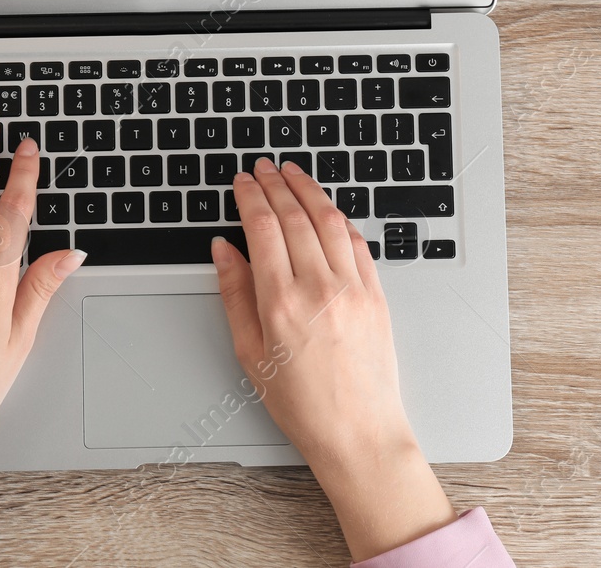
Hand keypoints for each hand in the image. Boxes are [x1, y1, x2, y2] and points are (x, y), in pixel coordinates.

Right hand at [212, 158, 455, 560]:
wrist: (358, 433)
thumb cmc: (303, 404)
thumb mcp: (250, 353)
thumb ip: (235, 294)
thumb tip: (224, 250)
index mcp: (281, 303)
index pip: (262, 228)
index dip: (250, 196)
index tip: (242, 181)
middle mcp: (319, 288)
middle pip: (294, 216)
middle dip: (276, 184)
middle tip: (263, 167)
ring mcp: (353, 288)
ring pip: (329, 220)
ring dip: (309, 190)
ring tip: (294, 173)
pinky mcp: (377, 295)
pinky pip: (357, 242)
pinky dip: (339, 219)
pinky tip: (327, 210)